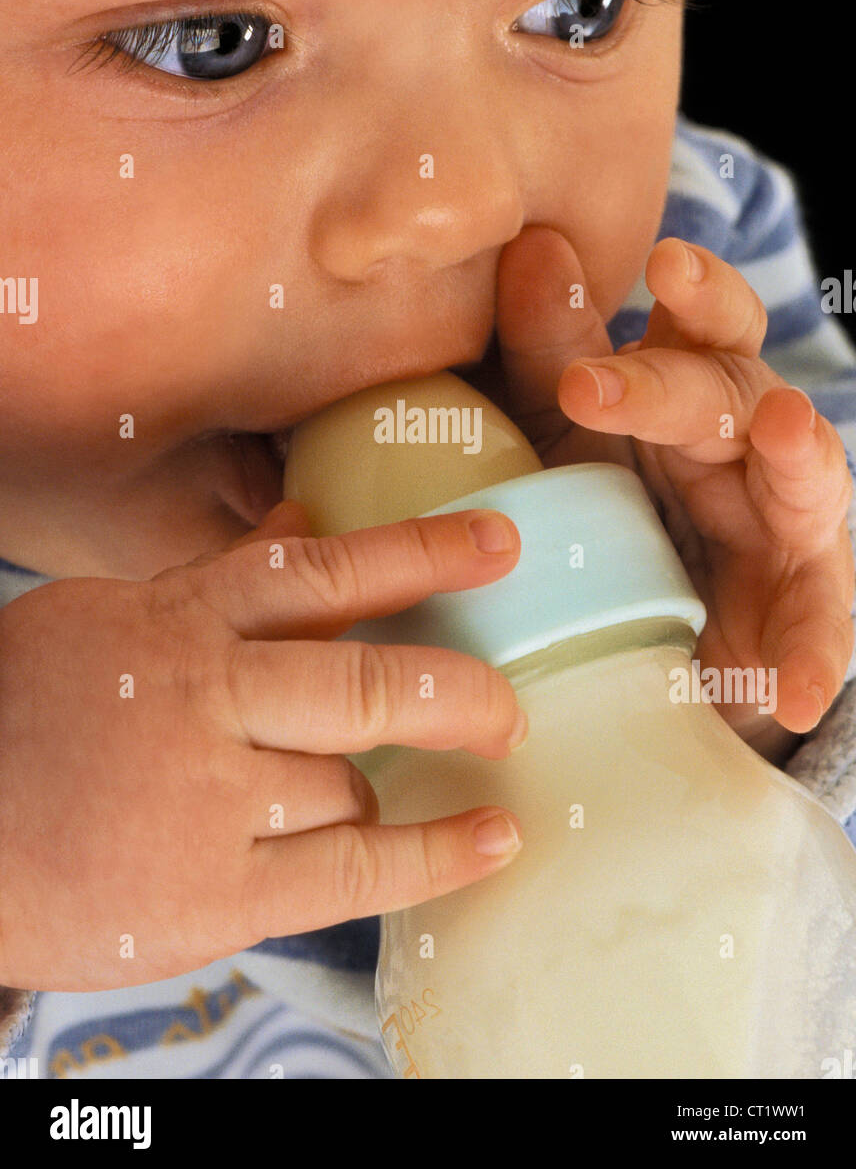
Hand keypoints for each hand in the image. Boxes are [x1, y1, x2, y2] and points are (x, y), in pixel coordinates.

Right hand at [0, 502, 524, 990]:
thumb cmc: (24, 720)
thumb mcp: (108, 622)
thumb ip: (214, 584)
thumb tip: (302, 523)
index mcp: (178, 624)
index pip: (322, 572)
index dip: (423, 552)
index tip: (501, 543)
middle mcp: (205, 700)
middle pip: (368, 684)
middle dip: (458, 694)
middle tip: (505, 707)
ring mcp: (211, 799)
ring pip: (352, 785)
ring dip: (374, 793)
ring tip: (370, 800)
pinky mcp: (214, 894)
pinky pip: (354, 873)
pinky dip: (435, 856)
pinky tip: (493, 839)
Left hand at [494, 227, 854, 742]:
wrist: (658, 636)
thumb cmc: (619, 506)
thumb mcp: (577, 437)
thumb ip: (554, 351)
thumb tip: (534, 247)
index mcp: (696, 384)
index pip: (706, 322)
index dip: (694, 292)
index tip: (662, 266)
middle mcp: (751, 439)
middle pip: (733, 390)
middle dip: (675, 383)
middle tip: (596, 389)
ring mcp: (789, 519)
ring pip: (807, 472)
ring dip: (797, 449)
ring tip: (784, 429)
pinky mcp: (805, 605)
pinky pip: (819, 629)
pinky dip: (812, 657)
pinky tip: (794, 687)